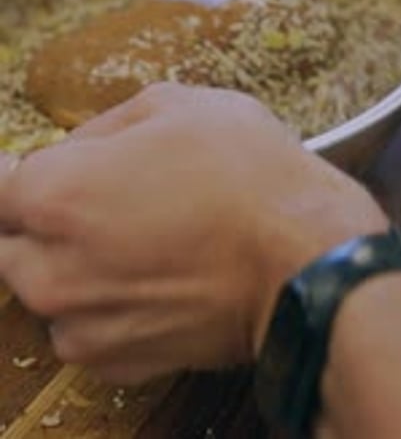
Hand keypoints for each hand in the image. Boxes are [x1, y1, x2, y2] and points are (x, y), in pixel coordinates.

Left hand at [0, 84, 386, 384]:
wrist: (304, 259)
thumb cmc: (245, 171)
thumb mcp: (176, 105)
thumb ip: (103, 125)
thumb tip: (75, 150)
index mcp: (54, 194)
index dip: (16, 172)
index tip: (34, 169)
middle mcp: (48, 267)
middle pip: (10, 240)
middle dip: (42, 218)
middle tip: (98, 199)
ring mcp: (78, 322)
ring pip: (45, 286)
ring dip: (73, 262)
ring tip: (137, 237)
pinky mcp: (113, 363)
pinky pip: (83, 326)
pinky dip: (104, 304)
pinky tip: (155, 274)